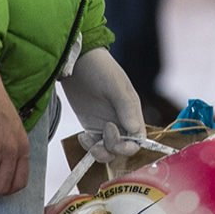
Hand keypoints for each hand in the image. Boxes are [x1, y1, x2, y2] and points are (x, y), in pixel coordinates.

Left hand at [60, 48, 145, 164]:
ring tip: (88, 139)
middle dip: (113, 149)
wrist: (76, 61)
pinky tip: (82, 136)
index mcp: (132, 112)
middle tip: (99, 138)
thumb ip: (126, 107)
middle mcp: (121, 121)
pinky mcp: (91, 126)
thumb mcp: (115, 86)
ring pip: (108, 151)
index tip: (112, 137)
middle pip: (123, 149)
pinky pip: (94, 145)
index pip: (138, 139)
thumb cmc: (99, 69)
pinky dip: (89, 147)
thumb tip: (136, 132)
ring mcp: (105, 125)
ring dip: (100, 152)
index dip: (127, 146)